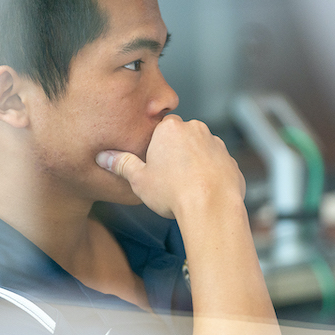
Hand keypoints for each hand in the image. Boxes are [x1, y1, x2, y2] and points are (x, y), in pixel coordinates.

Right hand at [96, 115, 244, 220]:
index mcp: (171, 128)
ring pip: (201, 150)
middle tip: (168, 176)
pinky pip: (217, 165)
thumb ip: (122, 164)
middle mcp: (196, 129)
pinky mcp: (231, 161)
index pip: (161, 127)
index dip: (157, 145)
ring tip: (186, 187)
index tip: (155, 163)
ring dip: (194, 163)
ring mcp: (216, 144)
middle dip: (176, 152)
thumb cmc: (173, 192)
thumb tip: (103, 157)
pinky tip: (203, 192)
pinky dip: (211, 175)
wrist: (212, 207)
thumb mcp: (139, 179)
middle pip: (182, 137)